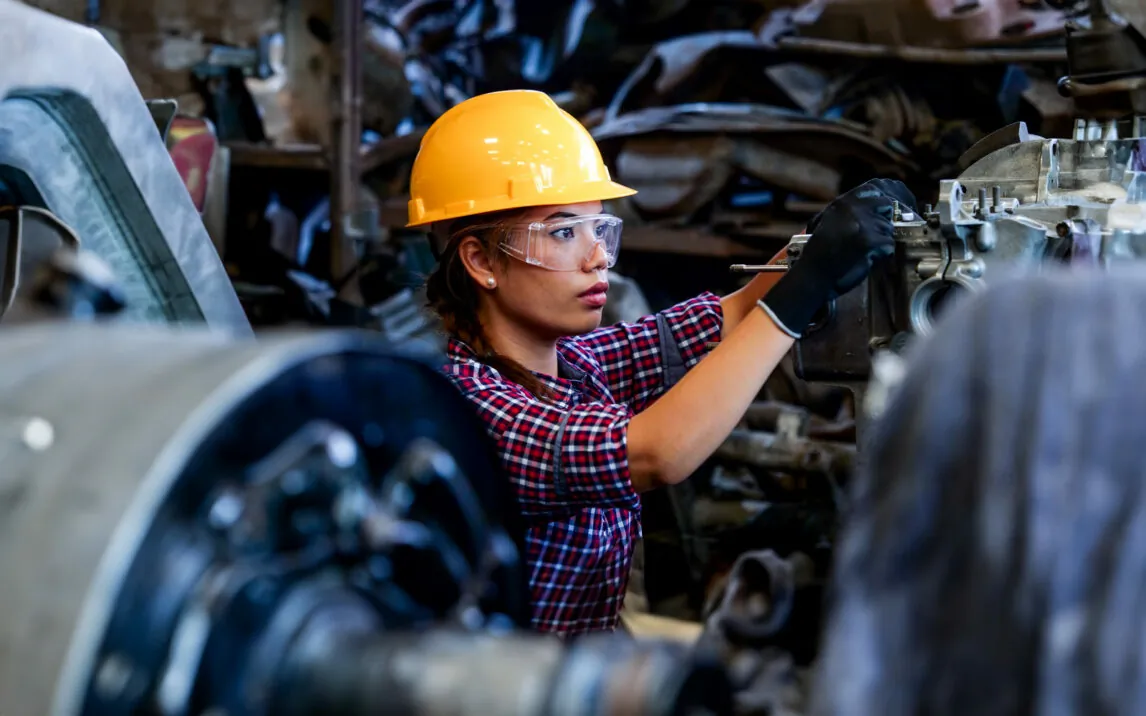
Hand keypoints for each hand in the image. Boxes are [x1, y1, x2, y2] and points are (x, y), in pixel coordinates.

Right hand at [801, 182, 899, 297]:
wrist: (814, 274)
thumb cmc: (818, 252)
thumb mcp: (825, 222)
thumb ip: (844, 211)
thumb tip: (867, 206)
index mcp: (843, 203)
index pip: (872, 189)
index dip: (878, 203)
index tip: (878, 213)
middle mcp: (854, 209)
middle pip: (886, 206)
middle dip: (883, 220)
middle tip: (873, 234)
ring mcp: (864, 224)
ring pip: (888, 228)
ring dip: (880, 241)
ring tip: (864, 251)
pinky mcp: (871, 241)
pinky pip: (889, 245)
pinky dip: (882, 254)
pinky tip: (867, 258)